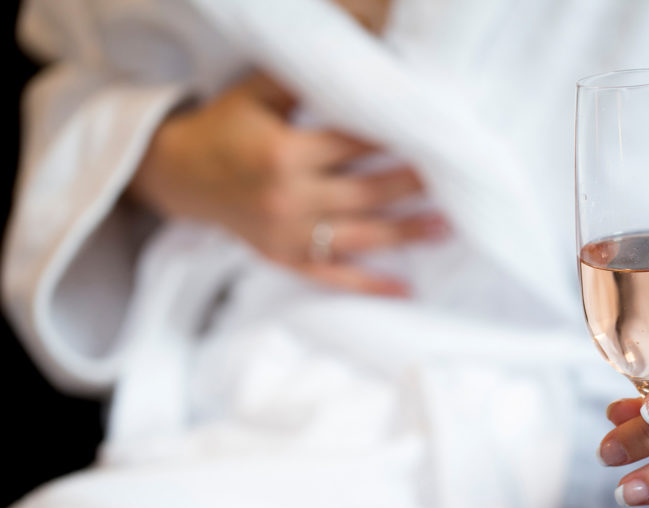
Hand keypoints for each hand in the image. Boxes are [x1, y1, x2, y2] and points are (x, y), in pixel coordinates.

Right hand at [129, 72, 444, 294]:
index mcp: (283, 151)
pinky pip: (332, 277)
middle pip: (365, 191)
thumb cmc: (225, 127)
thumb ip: (303, 78)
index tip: (433, 135)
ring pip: (358, 236)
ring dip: (405, 233)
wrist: (177, 175)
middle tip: (455, 178)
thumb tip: (357, 60)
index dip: (396, 138)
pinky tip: (404, 288)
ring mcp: (287, 234)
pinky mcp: (284, 259)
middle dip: (413, 184)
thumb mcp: (257, 94)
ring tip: (446, 225)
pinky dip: (368, 285)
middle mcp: (287, 197)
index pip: (354, 144)